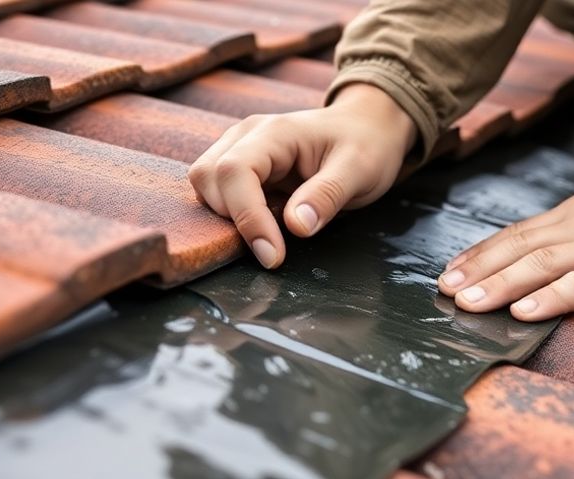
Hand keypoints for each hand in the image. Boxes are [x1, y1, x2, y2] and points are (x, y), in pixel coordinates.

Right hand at [189, 83, 416, 267]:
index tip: (272, 256)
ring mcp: (240, 149)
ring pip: (206, 185)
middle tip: (273, 249)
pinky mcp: (241, 167)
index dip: (247, 217)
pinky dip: (233, 215)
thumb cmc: (366, 146)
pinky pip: (219, 193)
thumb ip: (327, 195)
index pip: (235, 171)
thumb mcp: (360, 170)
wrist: (367, 128)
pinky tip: (267, 223)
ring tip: (271, 233)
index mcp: (275, 131)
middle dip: (234, 220)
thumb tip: (296, 226)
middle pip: (209, 178)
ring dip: (228, 218)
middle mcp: (247, 135)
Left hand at [438, 171, 573, 320]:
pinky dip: (548, 298)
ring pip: (540, 265)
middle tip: (443, 290)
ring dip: (498, 284)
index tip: (450, 271)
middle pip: (519, 249)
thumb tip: (547, 262)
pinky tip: (523, 311)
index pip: (518, 235)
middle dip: (478, 270)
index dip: (482, 253)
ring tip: (466, 302)